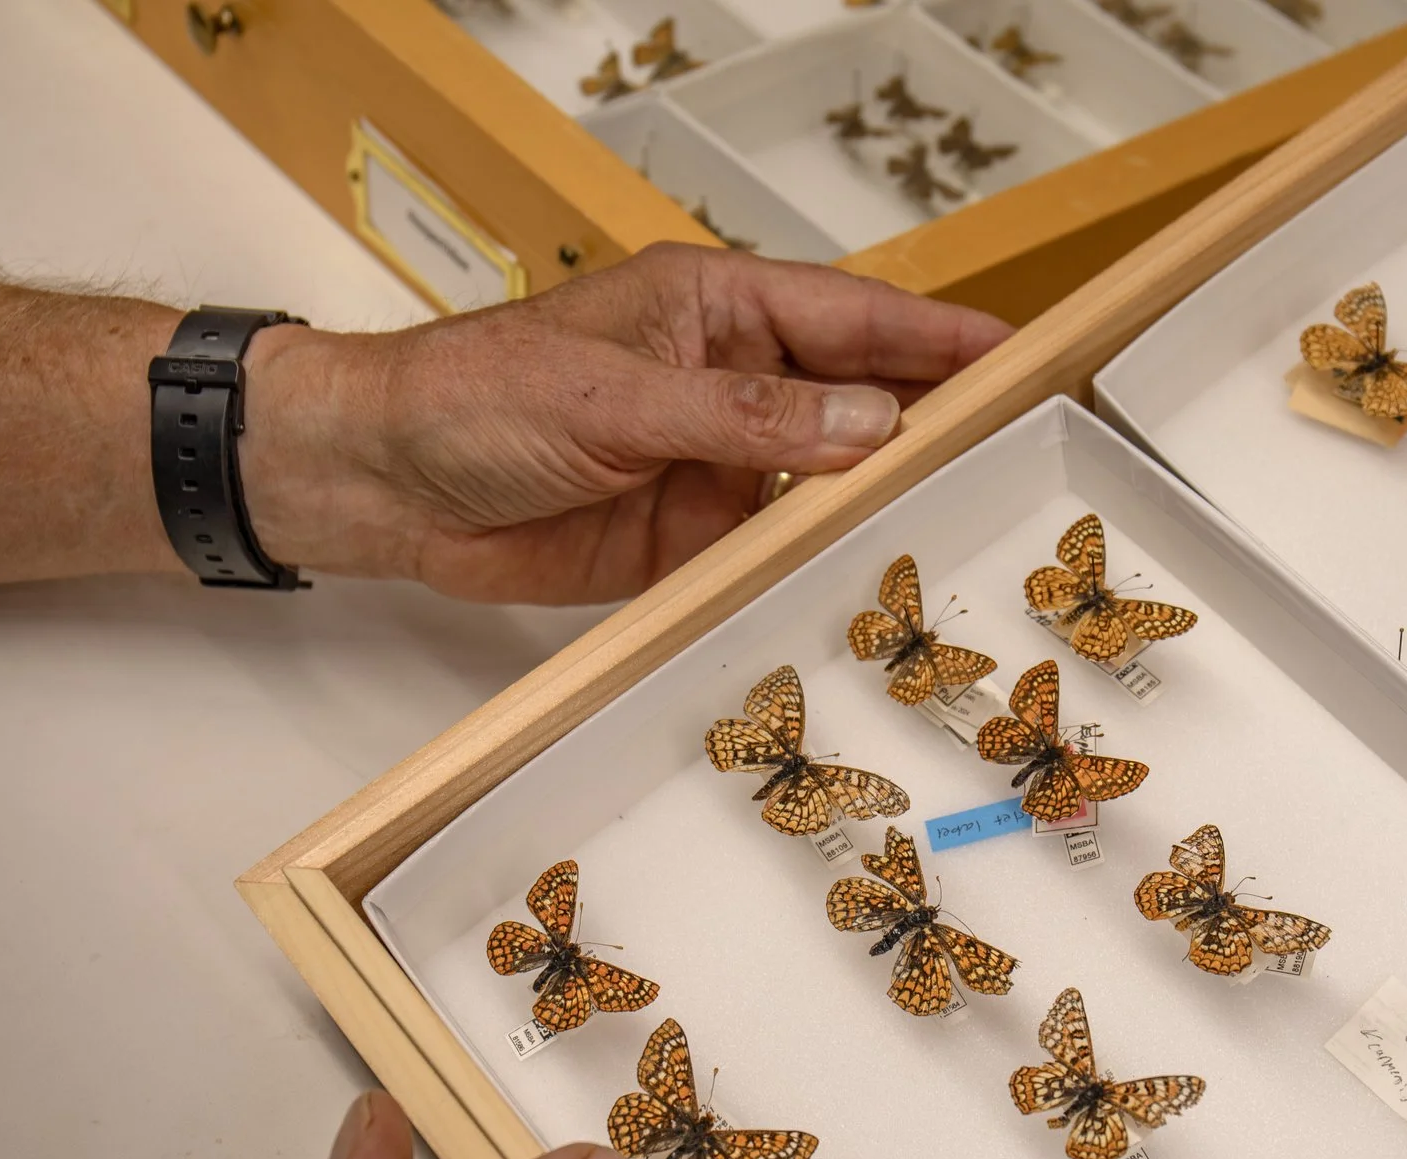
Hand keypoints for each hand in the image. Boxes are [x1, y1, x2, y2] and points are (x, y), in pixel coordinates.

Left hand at [241, 244, 1012, 603]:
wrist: (378, 482)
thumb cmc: (475, 395)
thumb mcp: (616, 397)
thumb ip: (748, 414)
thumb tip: (871, 424)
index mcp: (719, 309)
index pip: (857, 319)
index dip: (943, 341)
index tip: (1027, 359)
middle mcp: (732, 385)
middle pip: (860, 407)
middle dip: (935, 432)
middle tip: (1027, 464)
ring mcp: (716, 467)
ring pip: (826, 492)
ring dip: (882, 516)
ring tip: (966, 543)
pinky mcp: (688, 544)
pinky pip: (772, 562)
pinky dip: (814, 580)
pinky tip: (866, 600)